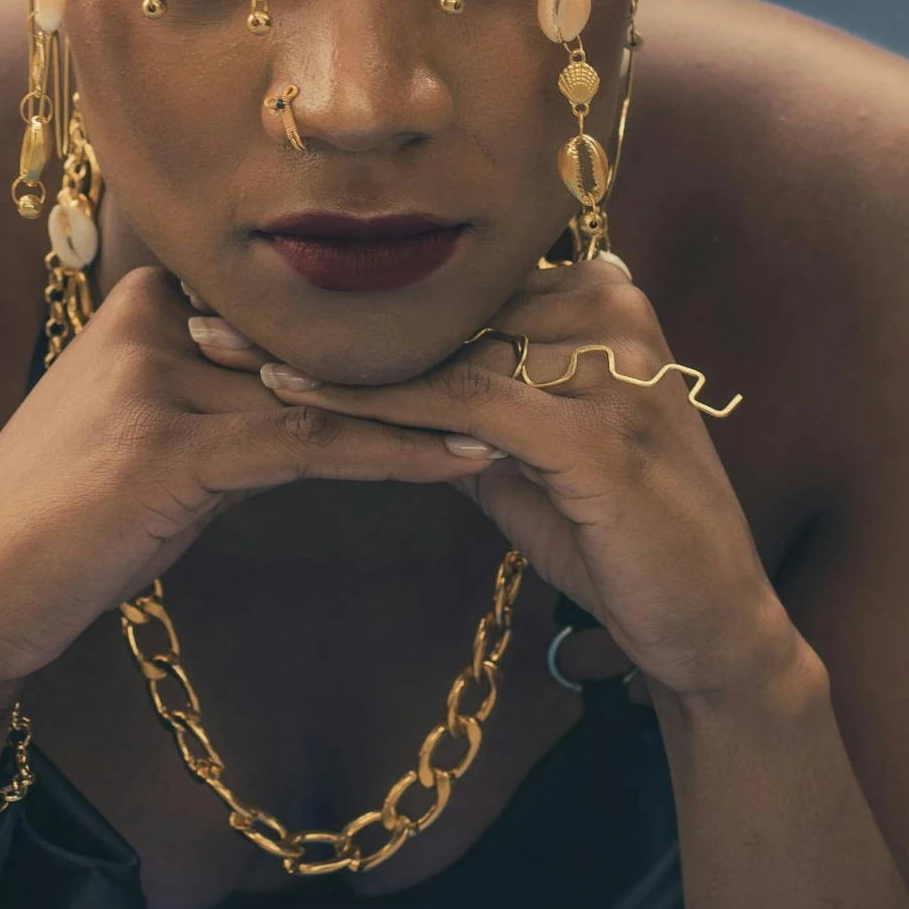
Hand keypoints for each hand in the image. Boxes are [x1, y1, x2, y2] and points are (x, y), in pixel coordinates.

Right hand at [0, 265, 497, 783]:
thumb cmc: (63, 528)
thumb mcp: (157, 441)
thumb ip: (233, 401)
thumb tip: (325, 398)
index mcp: (152, 300)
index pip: (303, 302)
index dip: (403, 318)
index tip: (505, 322)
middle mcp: (153, 317)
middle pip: (324, 331)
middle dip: (437, 348)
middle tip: (547, 351)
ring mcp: (155, 376)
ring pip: (329, 385)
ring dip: (441, 400)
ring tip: (538, 406)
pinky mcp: (166, 449)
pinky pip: (309, 444)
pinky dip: (399, 452)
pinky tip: (473, 461)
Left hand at [194, 257, 795, 700]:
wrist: (708, 624)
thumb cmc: (616, 537)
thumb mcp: (524, 452)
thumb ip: (460, 398)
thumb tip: (368, 371)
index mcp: (600, 296)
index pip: (449, 284)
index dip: (346, 290)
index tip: (244, 288)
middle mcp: (612, 311)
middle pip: (437, 303)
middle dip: (316, 311)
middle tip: (199, 306)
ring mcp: (611, 369)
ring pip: (437, 348)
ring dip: (320, 352)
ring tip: (219, 350)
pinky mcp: (599, 437)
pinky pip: (458, 406)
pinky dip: (370, 405)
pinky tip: (290, 404)